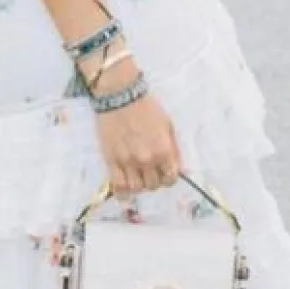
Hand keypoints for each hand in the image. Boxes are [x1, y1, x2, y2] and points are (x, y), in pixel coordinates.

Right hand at [90, 59, 181, 196]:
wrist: (120, 96)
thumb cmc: (147, 108)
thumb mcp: (168, 125)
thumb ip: (173, 149)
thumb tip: (178, 169)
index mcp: (163, 150)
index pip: (171, 179)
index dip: (169, 178)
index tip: (165, 173)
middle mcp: (147, 160)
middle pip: (154, 185)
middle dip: (154, 181)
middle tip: (150, 172)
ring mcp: (128, 162)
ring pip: (137, 188)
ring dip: (139, 185)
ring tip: (138, 177)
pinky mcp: (111, 161)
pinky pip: (118, 186)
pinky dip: (123, 192)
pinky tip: (126, 188)